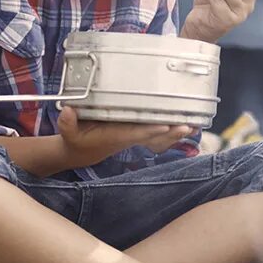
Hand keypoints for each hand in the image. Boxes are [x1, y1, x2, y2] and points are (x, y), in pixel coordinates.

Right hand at [57, 105, 193, 167]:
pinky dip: (172, 129)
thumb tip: (68, 110)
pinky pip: (158, 133)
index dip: (150, 129)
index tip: (165, 126)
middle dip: (171, 131)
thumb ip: (67, 122)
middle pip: (154, 135)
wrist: (82, 151)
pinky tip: (188, 123)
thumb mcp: (68, 133)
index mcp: (116, 136)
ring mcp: (135, 135)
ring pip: (159, 135)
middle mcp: (129, 136)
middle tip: (188, 126)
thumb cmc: (76, 140)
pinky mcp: (137, 132)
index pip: (135, 132)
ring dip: (176, 131)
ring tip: (194, 124)